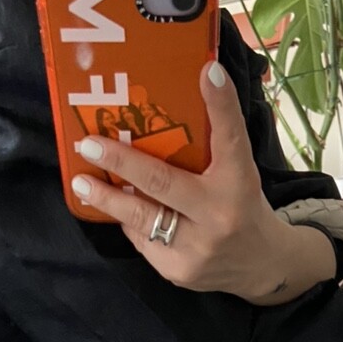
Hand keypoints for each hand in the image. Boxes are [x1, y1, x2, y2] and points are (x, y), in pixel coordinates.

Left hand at [69, 62, 335, 305]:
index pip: (230, 137)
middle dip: (121, 162)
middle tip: (87, 146)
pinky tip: (118, 208)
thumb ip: (219, 138)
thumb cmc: (241, 206)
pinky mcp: (177, 271)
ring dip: (108, 198)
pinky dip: (129, 221)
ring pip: (141, 218)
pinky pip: (142, 240)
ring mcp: (196, 248)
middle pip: (162, 183)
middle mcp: (218, 215)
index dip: (220, 104)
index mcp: (239, 183)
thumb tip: (202, 76)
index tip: (207, 70)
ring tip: (82, 183)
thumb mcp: (238, 171)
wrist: (260, 266)